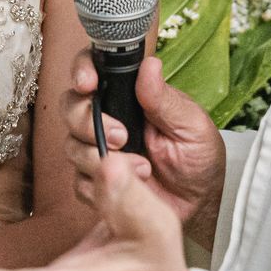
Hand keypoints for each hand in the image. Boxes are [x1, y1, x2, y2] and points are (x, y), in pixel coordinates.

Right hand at [64, 54, 225, 249]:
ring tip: (141, 167)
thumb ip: (165, 99)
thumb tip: (149, 65)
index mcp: (130, 96)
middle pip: (71, 105)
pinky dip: (101, 184)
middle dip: (86, 120)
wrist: (198, 205)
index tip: (89, 84)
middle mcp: (108, 118)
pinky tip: (130, 184)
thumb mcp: (191, 125)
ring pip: (71, 145)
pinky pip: (79, 180)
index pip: (95, 70)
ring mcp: (98, 149)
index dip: (83, 71)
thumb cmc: (199, 160)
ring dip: (100, 157)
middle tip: (121, 136)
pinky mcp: (96, 179)